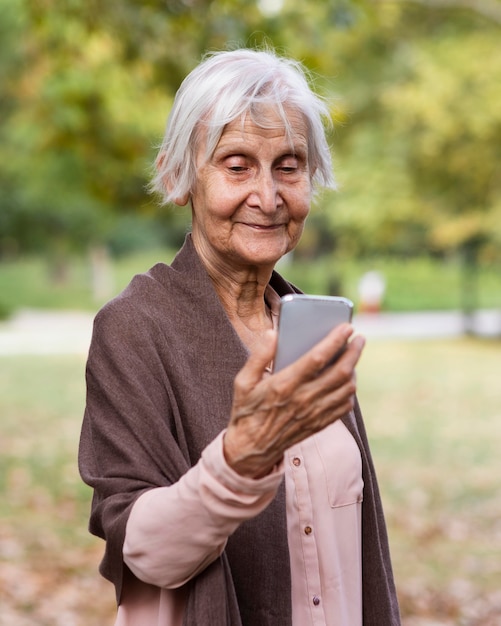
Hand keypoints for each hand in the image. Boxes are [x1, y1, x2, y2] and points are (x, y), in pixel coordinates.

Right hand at [223, 323, 365, 477]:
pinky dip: (350, 391)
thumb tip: (273, 333)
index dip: (335, 341)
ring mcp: (314, 413)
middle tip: (359, 338)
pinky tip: (346, 381)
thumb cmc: (247, 411)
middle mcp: (303, 399)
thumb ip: (259, 355)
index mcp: (284, 385)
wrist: (251, 449)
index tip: (346, 327)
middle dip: (354, 352)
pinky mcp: (320, 424)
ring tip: (353, 357)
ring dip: (354, 370)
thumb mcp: (243, 381)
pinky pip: (345, 406)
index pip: (317, 358)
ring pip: (347, 388)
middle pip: (340, 372)